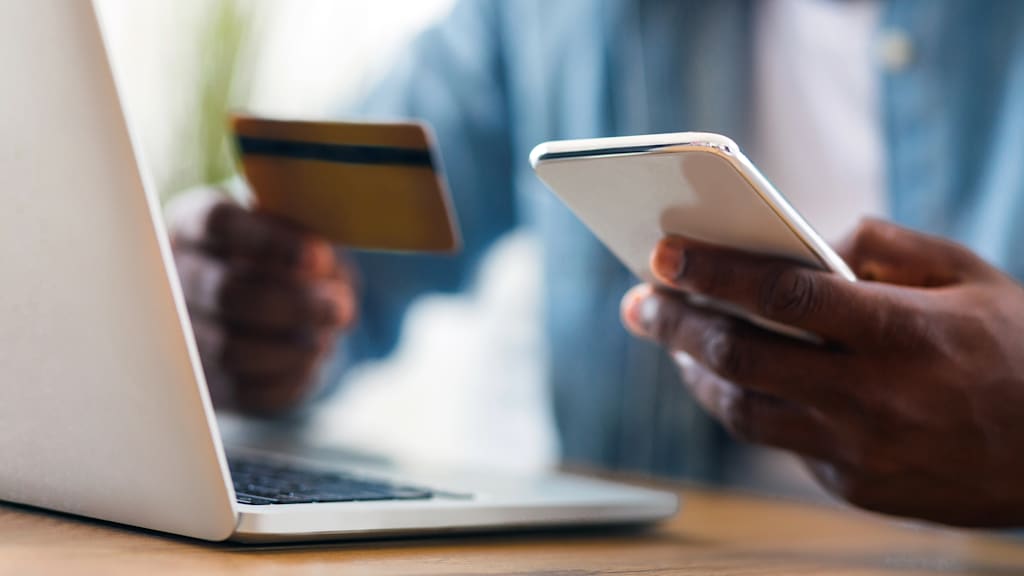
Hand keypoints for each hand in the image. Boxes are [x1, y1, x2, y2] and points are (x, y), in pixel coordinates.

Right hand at [169, 193, 356, 415]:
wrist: (266, 313)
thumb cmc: (284, 264)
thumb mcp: (298, 243)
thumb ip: (310, 250)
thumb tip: (324, 271)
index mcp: (195, 224)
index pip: (219, 224)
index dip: (269, 242)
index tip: (319, 260)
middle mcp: (173, 275)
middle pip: (225, 293)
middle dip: (293, 305)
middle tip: (340, 310)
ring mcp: (177, 332)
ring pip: (230, 349)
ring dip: (290, 349)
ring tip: (324, 341)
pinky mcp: (197, 380)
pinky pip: (239, 391)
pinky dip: (283, 380)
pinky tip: (308, 365)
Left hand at [621, 218, 1023, 526]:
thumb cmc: (1019, 348)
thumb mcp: (970, 275)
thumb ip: (886, 247)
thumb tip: (810, 240)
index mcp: (905, 334)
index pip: (784, 296)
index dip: (714, 272)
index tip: (662, 255)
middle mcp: (875, 399)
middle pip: (742, 359)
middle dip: (675, 325)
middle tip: (638, 302)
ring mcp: (860, 453)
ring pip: (744, 412)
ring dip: (696, 372)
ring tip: (671, 340)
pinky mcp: (854, 488)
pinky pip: (779, 443)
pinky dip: (747, 405)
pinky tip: (730, 379)